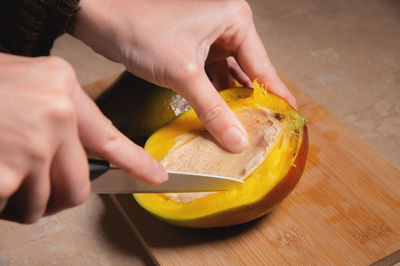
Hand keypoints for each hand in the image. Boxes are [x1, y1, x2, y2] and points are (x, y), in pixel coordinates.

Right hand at [0, 54, 165, 222]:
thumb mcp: (27, 86)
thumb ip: (59, 119)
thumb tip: (82, 160)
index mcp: (62, 86)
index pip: (110, 136)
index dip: (136, 162)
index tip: (156, 177)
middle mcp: (56, 112)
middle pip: (77, 185)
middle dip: (55, 197)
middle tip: (32, 189)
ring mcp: (33, 141)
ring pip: (44, 200)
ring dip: (23, 200)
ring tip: (3, 174)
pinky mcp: (8, 169)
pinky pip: (13, 204)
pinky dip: (2, 201)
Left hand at [74, 0, 296, 152]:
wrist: (101, 18)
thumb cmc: (142, 30)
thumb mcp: (184, 73)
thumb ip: (213, 109)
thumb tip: (236, 139)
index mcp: (234, 21)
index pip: (262, 65)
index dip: (275, 94)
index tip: (289, 116)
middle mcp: (225, 27)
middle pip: (247, 72)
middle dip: (251, 102)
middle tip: (264, 130)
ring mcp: (207, 39)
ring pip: (227, 77)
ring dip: (230, 103)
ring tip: (243, 129)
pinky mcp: (191, 51)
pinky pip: (209, 78)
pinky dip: (212, 98)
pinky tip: (217, 117)